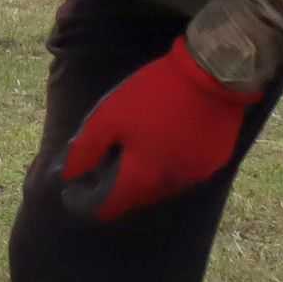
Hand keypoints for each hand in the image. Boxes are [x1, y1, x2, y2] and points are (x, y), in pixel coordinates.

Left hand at [59, 38, 263, 222]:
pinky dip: (166, 165)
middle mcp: (170, 185)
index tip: (73, 188)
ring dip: (141, 177)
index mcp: (142, 178)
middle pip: (133, 198)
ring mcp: (197, 174)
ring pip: (159, 187)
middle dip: (113, 187)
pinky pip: (182, 172)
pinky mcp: (215, 160)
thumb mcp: (107, 118)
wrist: (212, 74)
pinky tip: (161, 143)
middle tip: (98, 165)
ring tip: (129, 152)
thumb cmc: (154, 94)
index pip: (108, 207)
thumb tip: (68, 175)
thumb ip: (85, 151)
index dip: (86, 201)